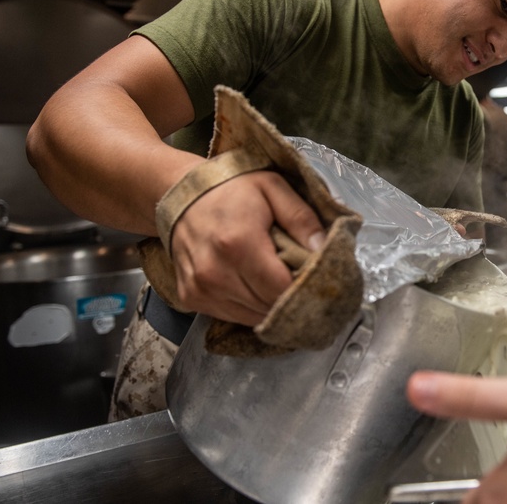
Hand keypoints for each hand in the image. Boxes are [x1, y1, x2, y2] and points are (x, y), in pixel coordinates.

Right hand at [169, 170, 325, 324]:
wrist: (181, 193)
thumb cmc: (232, 189)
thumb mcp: (274, 188)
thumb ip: (302, 219)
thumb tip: (324, 250)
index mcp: (239, 244)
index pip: (283, 289)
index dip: (305, 288)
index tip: (318, 278)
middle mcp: (215, 273)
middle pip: (269, 307)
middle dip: (291, 297)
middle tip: (300, 277)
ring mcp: (200, 289)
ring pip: (253, 318)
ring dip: (270, 304)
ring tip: (276, 279)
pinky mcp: (190, 298)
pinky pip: (232, 316)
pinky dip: (249, 306)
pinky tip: (253, 284)